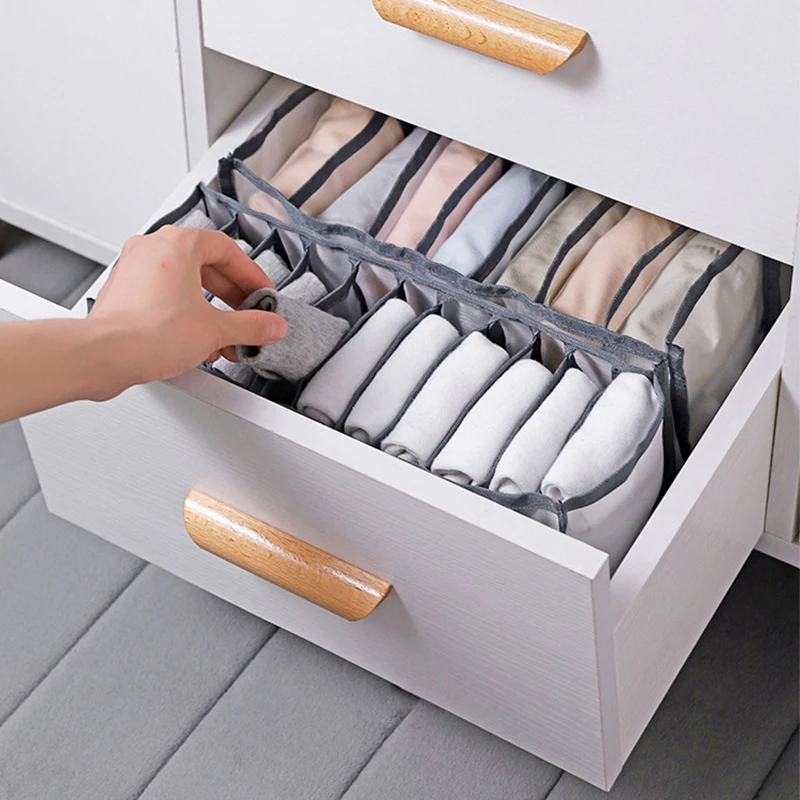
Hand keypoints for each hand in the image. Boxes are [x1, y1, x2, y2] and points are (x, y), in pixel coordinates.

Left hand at [89, 226, 287, 390]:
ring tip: (225, 336)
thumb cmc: (148, 333)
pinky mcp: (124, 294)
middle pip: (205, 266)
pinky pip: (164, 297)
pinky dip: (185, 315)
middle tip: (248, 314)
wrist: (104, 355)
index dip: (251, 274)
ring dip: (210, 310)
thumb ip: (251, 326)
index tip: (261, 293)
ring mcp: (134, 270)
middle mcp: (152, 249)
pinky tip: (198, 341)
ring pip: (184, 284)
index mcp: (177, 244)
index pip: (226, 249)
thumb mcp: (216, 330)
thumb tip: (271, 325)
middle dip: (231, 296)